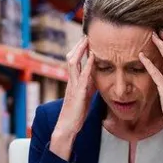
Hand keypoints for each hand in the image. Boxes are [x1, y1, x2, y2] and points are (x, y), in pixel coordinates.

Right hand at [50, 37, 95, 159]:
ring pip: (73, 63)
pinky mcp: (78, 93)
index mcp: (73, 82)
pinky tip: (94, 57)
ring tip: (87, 40)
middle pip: (71, 58)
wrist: (67, 127)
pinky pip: (82, 76)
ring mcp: (73, 86)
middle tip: (86, 34)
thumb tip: (96, 77)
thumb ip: (89, 86)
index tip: (87, 40)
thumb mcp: (85, 96)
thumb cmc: (76, 114)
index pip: (74, 61)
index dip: (79, 50)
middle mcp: (71, 81)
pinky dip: (88, 65)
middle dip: (78, 46)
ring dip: (80, 50)